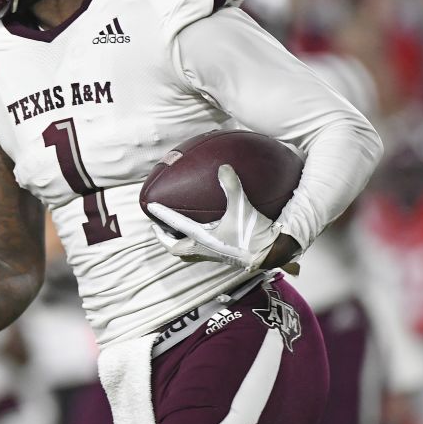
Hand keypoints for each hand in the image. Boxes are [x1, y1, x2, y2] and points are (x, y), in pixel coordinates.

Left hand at [147, 165, 288, 270]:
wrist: (271, 254)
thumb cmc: (254, 234)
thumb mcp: (243, 207)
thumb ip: (232, 186)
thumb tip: (223, 167)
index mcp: (203, 239)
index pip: (176, 226)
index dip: (162, 215)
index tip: (151, 207)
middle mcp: (205, 250)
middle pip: (176, 249)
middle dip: (164, 238)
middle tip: (158, 226)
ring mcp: (214, 255)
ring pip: (188, 253)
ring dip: (178, 243)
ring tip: (174, 231)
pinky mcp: (223, 255)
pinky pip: (201, 251)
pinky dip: (194, 242)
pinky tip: (203, 231)